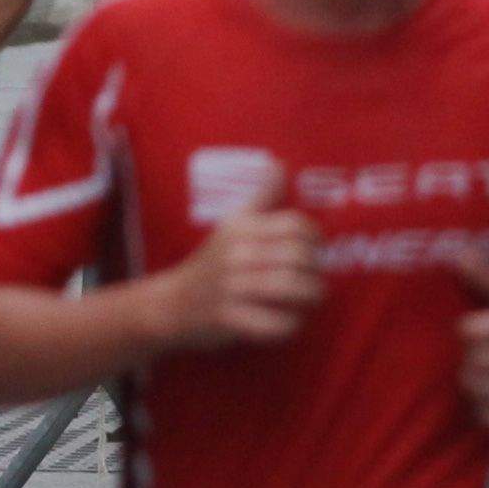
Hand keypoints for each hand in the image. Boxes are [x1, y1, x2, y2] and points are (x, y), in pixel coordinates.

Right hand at [156, 206, 325, 354]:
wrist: (169, 304)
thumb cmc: (210, 263)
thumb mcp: (232, 225)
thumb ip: (261, 197)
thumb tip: (280, 163)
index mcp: (240, 228)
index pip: (293, 225)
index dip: (316, 237)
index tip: (319, 248)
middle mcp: (236, 254)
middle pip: (297, 256)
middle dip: (317, 267)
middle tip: (319, 275)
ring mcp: (231, 287)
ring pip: (289, 287)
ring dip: (312, 293)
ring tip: (315, 296)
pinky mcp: (229, 319)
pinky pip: (274, 322)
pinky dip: (291, 323)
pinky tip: (293, 320)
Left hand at [452, 256, 488, 433]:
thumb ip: (485, 275)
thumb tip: (457, 256)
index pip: (470, 332)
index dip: (466, 329)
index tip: (471, 327)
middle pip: (473, 364)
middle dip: (468, 360)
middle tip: (475, 355)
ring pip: (479, 392)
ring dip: (474, 385)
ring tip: (482, 374)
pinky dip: (483, 409)